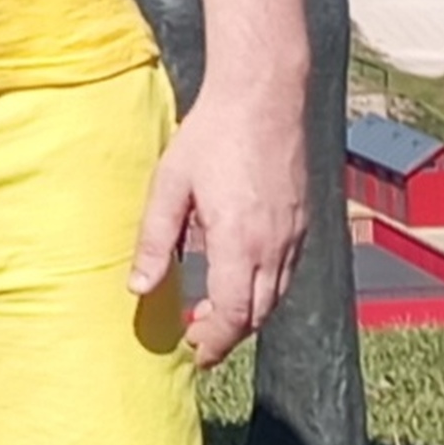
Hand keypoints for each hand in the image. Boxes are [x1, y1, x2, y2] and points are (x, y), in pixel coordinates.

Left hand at [130, 89, 306, 371]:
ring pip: (276, 296)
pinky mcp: (304, 219)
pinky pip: (289, 271)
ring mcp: (295, 233)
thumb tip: (139, 289)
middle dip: (228, 335)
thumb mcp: (170, 185)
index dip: (213, 342)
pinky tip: (241, 275)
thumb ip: (156, 241)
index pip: (233, 316)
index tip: (191, 351)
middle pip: (257, 315)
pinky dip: (266, 288)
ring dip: (247, 314)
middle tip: (197, 338)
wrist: (263, 93)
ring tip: (213, 311)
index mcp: (240, 242)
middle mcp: (275, 245)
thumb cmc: (213, 134)